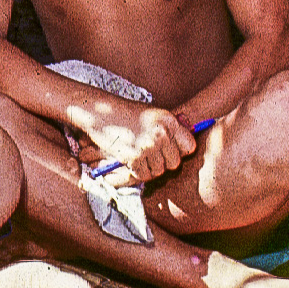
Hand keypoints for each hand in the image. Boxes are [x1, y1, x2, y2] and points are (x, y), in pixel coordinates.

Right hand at [79, 100, 195, 187]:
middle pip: (174, 163)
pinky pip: (143, 175)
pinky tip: (129, 161)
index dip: (179, 151)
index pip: (189, 146)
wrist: (99, 112)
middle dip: (163, 163)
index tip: (168, 150)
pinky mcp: (134, 156)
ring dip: (148, 169)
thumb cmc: (125, 113)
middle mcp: (162, 132)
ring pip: (158, 171)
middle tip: (150, 157)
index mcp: (169, 120)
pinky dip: (136, 172)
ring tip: (138, 157)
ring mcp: (148, 145)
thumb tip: (186, 148)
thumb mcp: (151, 115)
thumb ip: (168, 130)